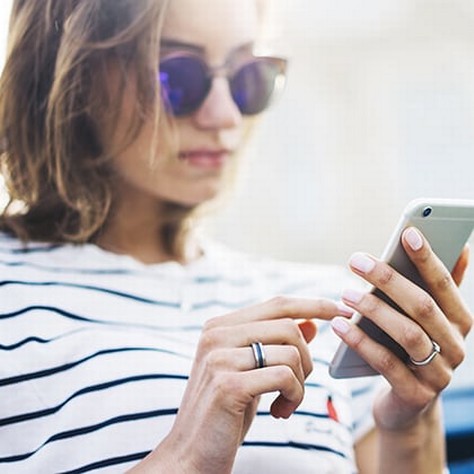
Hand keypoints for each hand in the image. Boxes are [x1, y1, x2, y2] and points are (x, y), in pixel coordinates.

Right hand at [141, 297, 343, 473]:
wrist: (191, 454)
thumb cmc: (225, 412)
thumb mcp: (252, 371)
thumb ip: (275, 344)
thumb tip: (311, 322)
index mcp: (220, 326)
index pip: (277, 304)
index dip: (313, 305)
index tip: (342, 310)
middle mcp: (216, 334)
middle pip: (288, 326)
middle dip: (306, 359)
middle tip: (297, 386)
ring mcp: (219, 357)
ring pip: (290, 351)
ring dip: (300, 384)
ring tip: (286, 404)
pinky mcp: (228, 384)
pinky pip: (285, 376)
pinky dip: (294, 396)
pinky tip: (279, 412)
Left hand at [332, 227, 472, 430]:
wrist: (407, 406)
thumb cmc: (411, 349)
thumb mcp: (427, 320)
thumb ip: (440, 287)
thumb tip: (463, 247)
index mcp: (459, 321)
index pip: (445, 284)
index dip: (428, 258)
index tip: (408, 233)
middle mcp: (455, 346)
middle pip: (422, 306)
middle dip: (388, 279)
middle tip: (355, 260)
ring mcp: (438, 373)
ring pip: (407, 334)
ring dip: (373, 309)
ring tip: (345, 294)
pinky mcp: (416, 395)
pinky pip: (387, 364)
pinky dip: (362, 342)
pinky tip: (340, 325)